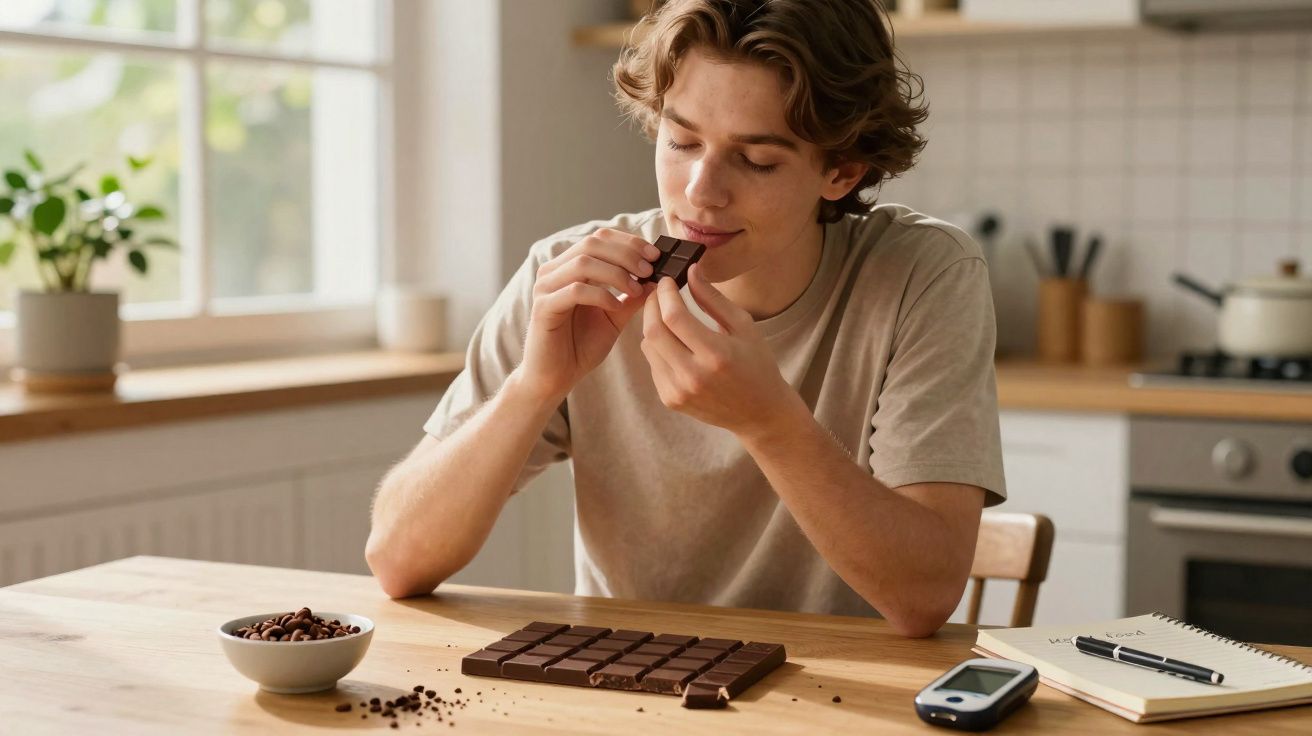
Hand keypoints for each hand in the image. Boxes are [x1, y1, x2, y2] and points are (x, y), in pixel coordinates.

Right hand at [518, 228, 659, 401]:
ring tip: (636, 289)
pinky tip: (615, 307)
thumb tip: (658, 278)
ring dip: (616, 273)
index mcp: (569, 266)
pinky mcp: (543, 307)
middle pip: (592, 243)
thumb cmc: (581, 345)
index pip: (600, 238)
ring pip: (583, 263)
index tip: (655, 254)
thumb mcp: (615, 316)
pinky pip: (575, 290)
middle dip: (626, 254)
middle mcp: (554, 271)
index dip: (629, 242)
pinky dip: (601, 295)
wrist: (556, 377)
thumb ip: (632, 296)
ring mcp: (545, 287)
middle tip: (649, 270)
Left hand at [640, 263, 800, 434]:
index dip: (665, 294)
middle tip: (658, 292)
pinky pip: (652, 364)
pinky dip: (658, 347)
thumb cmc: (756, 364)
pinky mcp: (670, 400)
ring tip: (667, 315)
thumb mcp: (743, 326)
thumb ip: (713, 299)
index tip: (666, 281)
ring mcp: (678, 392)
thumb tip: (690, 271)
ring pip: (648, 347)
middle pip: (654, 331)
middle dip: (651, 305)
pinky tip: (674, 342)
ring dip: (653, 325)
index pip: (674, 317)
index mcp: (716, 355)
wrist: (759, 413)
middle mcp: (693, 376)